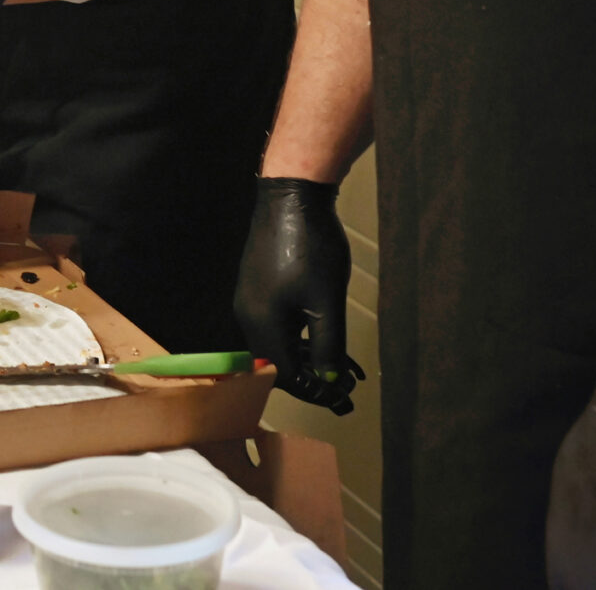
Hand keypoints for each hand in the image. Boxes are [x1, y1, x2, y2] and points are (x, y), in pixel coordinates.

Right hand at [232, 177, 365, 413]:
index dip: (314, 391)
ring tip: (342, 365)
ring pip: (279, 341)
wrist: (290, 197)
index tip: (343, 399)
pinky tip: (323, 334)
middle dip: (313, 377)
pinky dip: (301, 335)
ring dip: (309, 356)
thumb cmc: (310, 249)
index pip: (283, 375)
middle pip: (278, 361)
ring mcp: (250, 298)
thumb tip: (329, 381)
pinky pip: (278, 322)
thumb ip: (328, 347)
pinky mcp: (258, 284)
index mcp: (261, 325)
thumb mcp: (326, 303)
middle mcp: (248, 316)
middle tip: (347, 386)